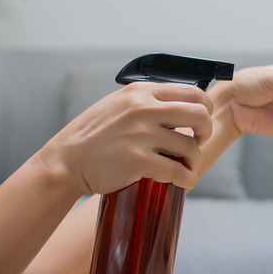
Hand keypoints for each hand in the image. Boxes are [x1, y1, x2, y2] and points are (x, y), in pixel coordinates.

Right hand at [39, 82, 212, 193]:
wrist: (66, 161)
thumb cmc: (93, 135)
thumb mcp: (118, 104)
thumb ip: (146, 101)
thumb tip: (180, 106)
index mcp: (140, 92)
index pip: (192, 92)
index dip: (205, 108)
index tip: (200, 121)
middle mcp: (143, 110)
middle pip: (199, 115)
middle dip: (206, 131)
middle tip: (200, 141)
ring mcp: (141, 135)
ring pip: (190, 147)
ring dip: (195, 160)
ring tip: (188, 167)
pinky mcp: (138, 161)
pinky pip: (178, 171)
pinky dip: (188, 179)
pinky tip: (186, 181)